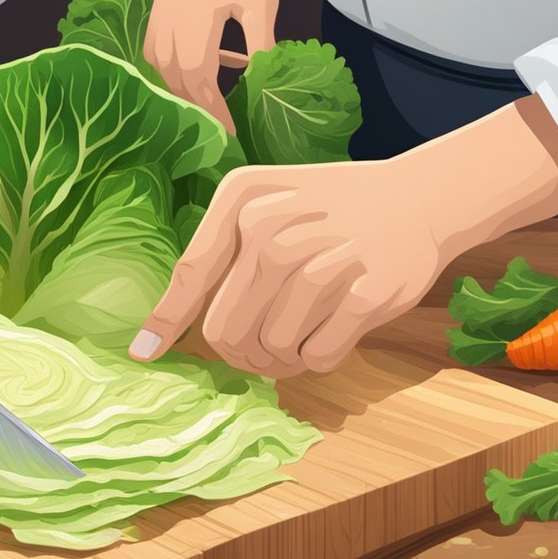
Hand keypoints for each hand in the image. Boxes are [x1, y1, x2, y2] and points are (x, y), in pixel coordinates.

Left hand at [128, 96, 557, 376]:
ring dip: (282, 360)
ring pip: (271, 350)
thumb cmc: (325, 211)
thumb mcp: (263, 206)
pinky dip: (317, 360)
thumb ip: (218, 256)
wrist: (415, 198)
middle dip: (240, 355)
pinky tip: (329, 334)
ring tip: (299, 338)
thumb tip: (162, 330)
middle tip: (261, 353)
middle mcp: (275, 228)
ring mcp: (321, 260)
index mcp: (241, 201)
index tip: (143, 355)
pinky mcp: (366, 293)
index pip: (191, 275)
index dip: (165, 323)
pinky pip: (317, 357)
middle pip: (227, 331)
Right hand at [144, 0, 276, 131]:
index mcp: (194, 37)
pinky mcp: (157, 13)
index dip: (215, 115)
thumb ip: (260, 47)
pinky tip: (196, 66)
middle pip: (178, 86)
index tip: (231, 135)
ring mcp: (158, 24)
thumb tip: (262, 83)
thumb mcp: (260, 4)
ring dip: (185, 91)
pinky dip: (172, 68)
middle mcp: (168, 36)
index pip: (201, 90)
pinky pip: (156, 54)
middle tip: (220, 128)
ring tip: (209, 101)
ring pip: (164, 72)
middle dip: (199, 109)